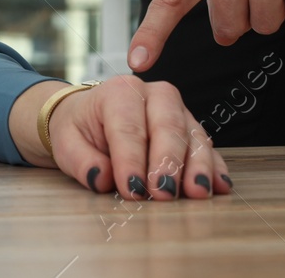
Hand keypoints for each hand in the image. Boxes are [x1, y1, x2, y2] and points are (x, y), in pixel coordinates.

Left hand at [11, 77, 229, 199]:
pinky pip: (207, 146)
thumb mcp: (66, 142)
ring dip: (197, 166)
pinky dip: (214, 167)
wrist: (88, 118)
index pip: (128, 127)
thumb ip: (81, 160)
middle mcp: (153, 94)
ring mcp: (177, 110)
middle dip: (167, 162)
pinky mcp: (191, 129)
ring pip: (193, 135)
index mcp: (119, 92)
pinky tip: (219, 186)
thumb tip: (100, 178)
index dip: (131, 160)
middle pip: (167, 126)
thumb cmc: (79, 129)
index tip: (132, 189)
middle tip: (164, 194)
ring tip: (197, 192)